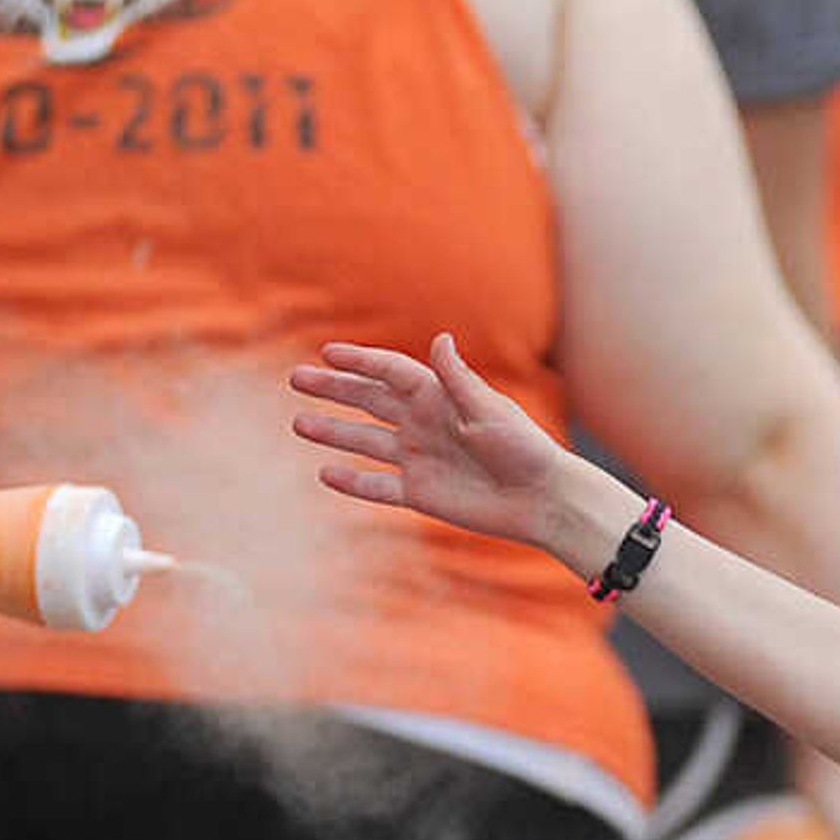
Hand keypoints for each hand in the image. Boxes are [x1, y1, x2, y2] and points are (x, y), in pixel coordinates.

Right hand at [290, 333, 589, 554]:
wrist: (542, 500)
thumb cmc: (524, 449)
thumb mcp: (489, 411)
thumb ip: (458, 380)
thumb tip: (441, 339)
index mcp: (441, 398)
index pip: (392, 372)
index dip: (361, 361)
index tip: (327, 352)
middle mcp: (425, 424)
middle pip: (370, 401)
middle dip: (335, 389)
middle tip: (297, 378)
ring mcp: (420, 458)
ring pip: (366, 441)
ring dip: (334, 431)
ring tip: (298, 423)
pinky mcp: (420, 492)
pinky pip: (377, 486)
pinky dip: (352, 481)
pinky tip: (325, 473)